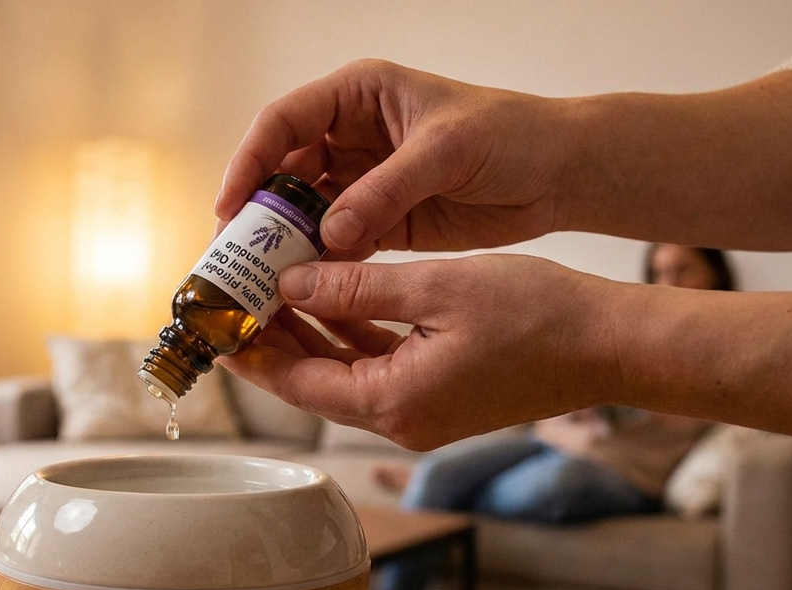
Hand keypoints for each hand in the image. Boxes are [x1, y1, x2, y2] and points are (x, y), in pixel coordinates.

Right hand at [216, 59, 567, 258]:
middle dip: (257, 214)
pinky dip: (319, 266)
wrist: (560, 172)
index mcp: (357, 95)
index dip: (250, 162)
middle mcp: (349, 135)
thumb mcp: (446, 152)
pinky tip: (304, 292)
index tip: (230, 207)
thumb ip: (385, 191)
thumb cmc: (510, 136)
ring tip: (261, 282)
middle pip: (282, 172)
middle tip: (233, 256)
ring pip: (303, 213)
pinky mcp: (379, 221)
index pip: (283, 122)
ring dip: (283, 246)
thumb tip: (329, 234)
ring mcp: (362, 180)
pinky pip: (334, 243)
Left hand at [218, 255, 621, 450]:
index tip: (219, 325)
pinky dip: (353, 337)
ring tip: (275, 289)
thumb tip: (292, 284)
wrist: (612, 345)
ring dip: (311, 335)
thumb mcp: (435, 289)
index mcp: (392, 402)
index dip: (253, 352)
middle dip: (275, 340)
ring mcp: (423, 413)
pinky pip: (380, 369)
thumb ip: (356, 290)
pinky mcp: (442, 398)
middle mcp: (401, 420)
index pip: (297, 382)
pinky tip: (333, 299)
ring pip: (345, 373)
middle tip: (239, 299)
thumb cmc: (538, 315)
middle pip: (314, 381)